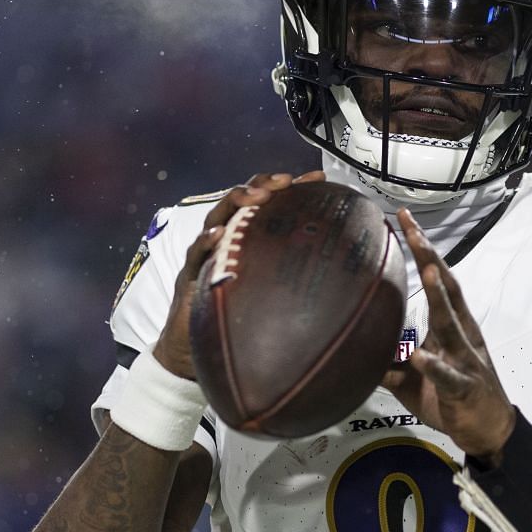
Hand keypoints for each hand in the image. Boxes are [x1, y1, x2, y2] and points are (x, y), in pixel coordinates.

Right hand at [153, 171, 324, 378]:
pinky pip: (195, 254)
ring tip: (256, 195)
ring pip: (217, 217)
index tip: (314, 180)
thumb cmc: (235, 322)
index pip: (267, 206)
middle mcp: (226, 242)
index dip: (289, 189)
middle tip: (284, 181)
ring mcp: (206, 256)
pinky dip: (206, 242)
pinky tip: (219, 235)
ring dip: (236, 202)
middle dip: (262, 185)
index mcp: (247, 241)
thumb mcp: (272, 296)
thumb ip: (294, 279)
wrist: (193, 351)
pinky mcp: (189, 275)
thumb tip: (341, 278)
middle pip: (240, 202)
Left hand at [381, 209, 516, 463]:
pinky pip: (449, 375)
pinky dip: (434, 366)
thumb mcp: (412, 378)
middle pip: (447, 288)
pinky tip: (420, 357)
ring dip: (440, 297)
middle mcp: (462, 334)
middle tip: (411, 227)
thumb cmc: (451, 398)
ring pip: (452, 323)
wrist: (488, 431)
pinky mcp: (463, 388)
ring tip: (429, 270)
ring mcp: (465, 359)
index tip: (405, 220)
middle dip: (430, 257)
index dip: (423, 250)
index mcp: (451, 326)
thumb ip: (387, 362)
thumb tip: (352, 352)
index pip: (439, 279)